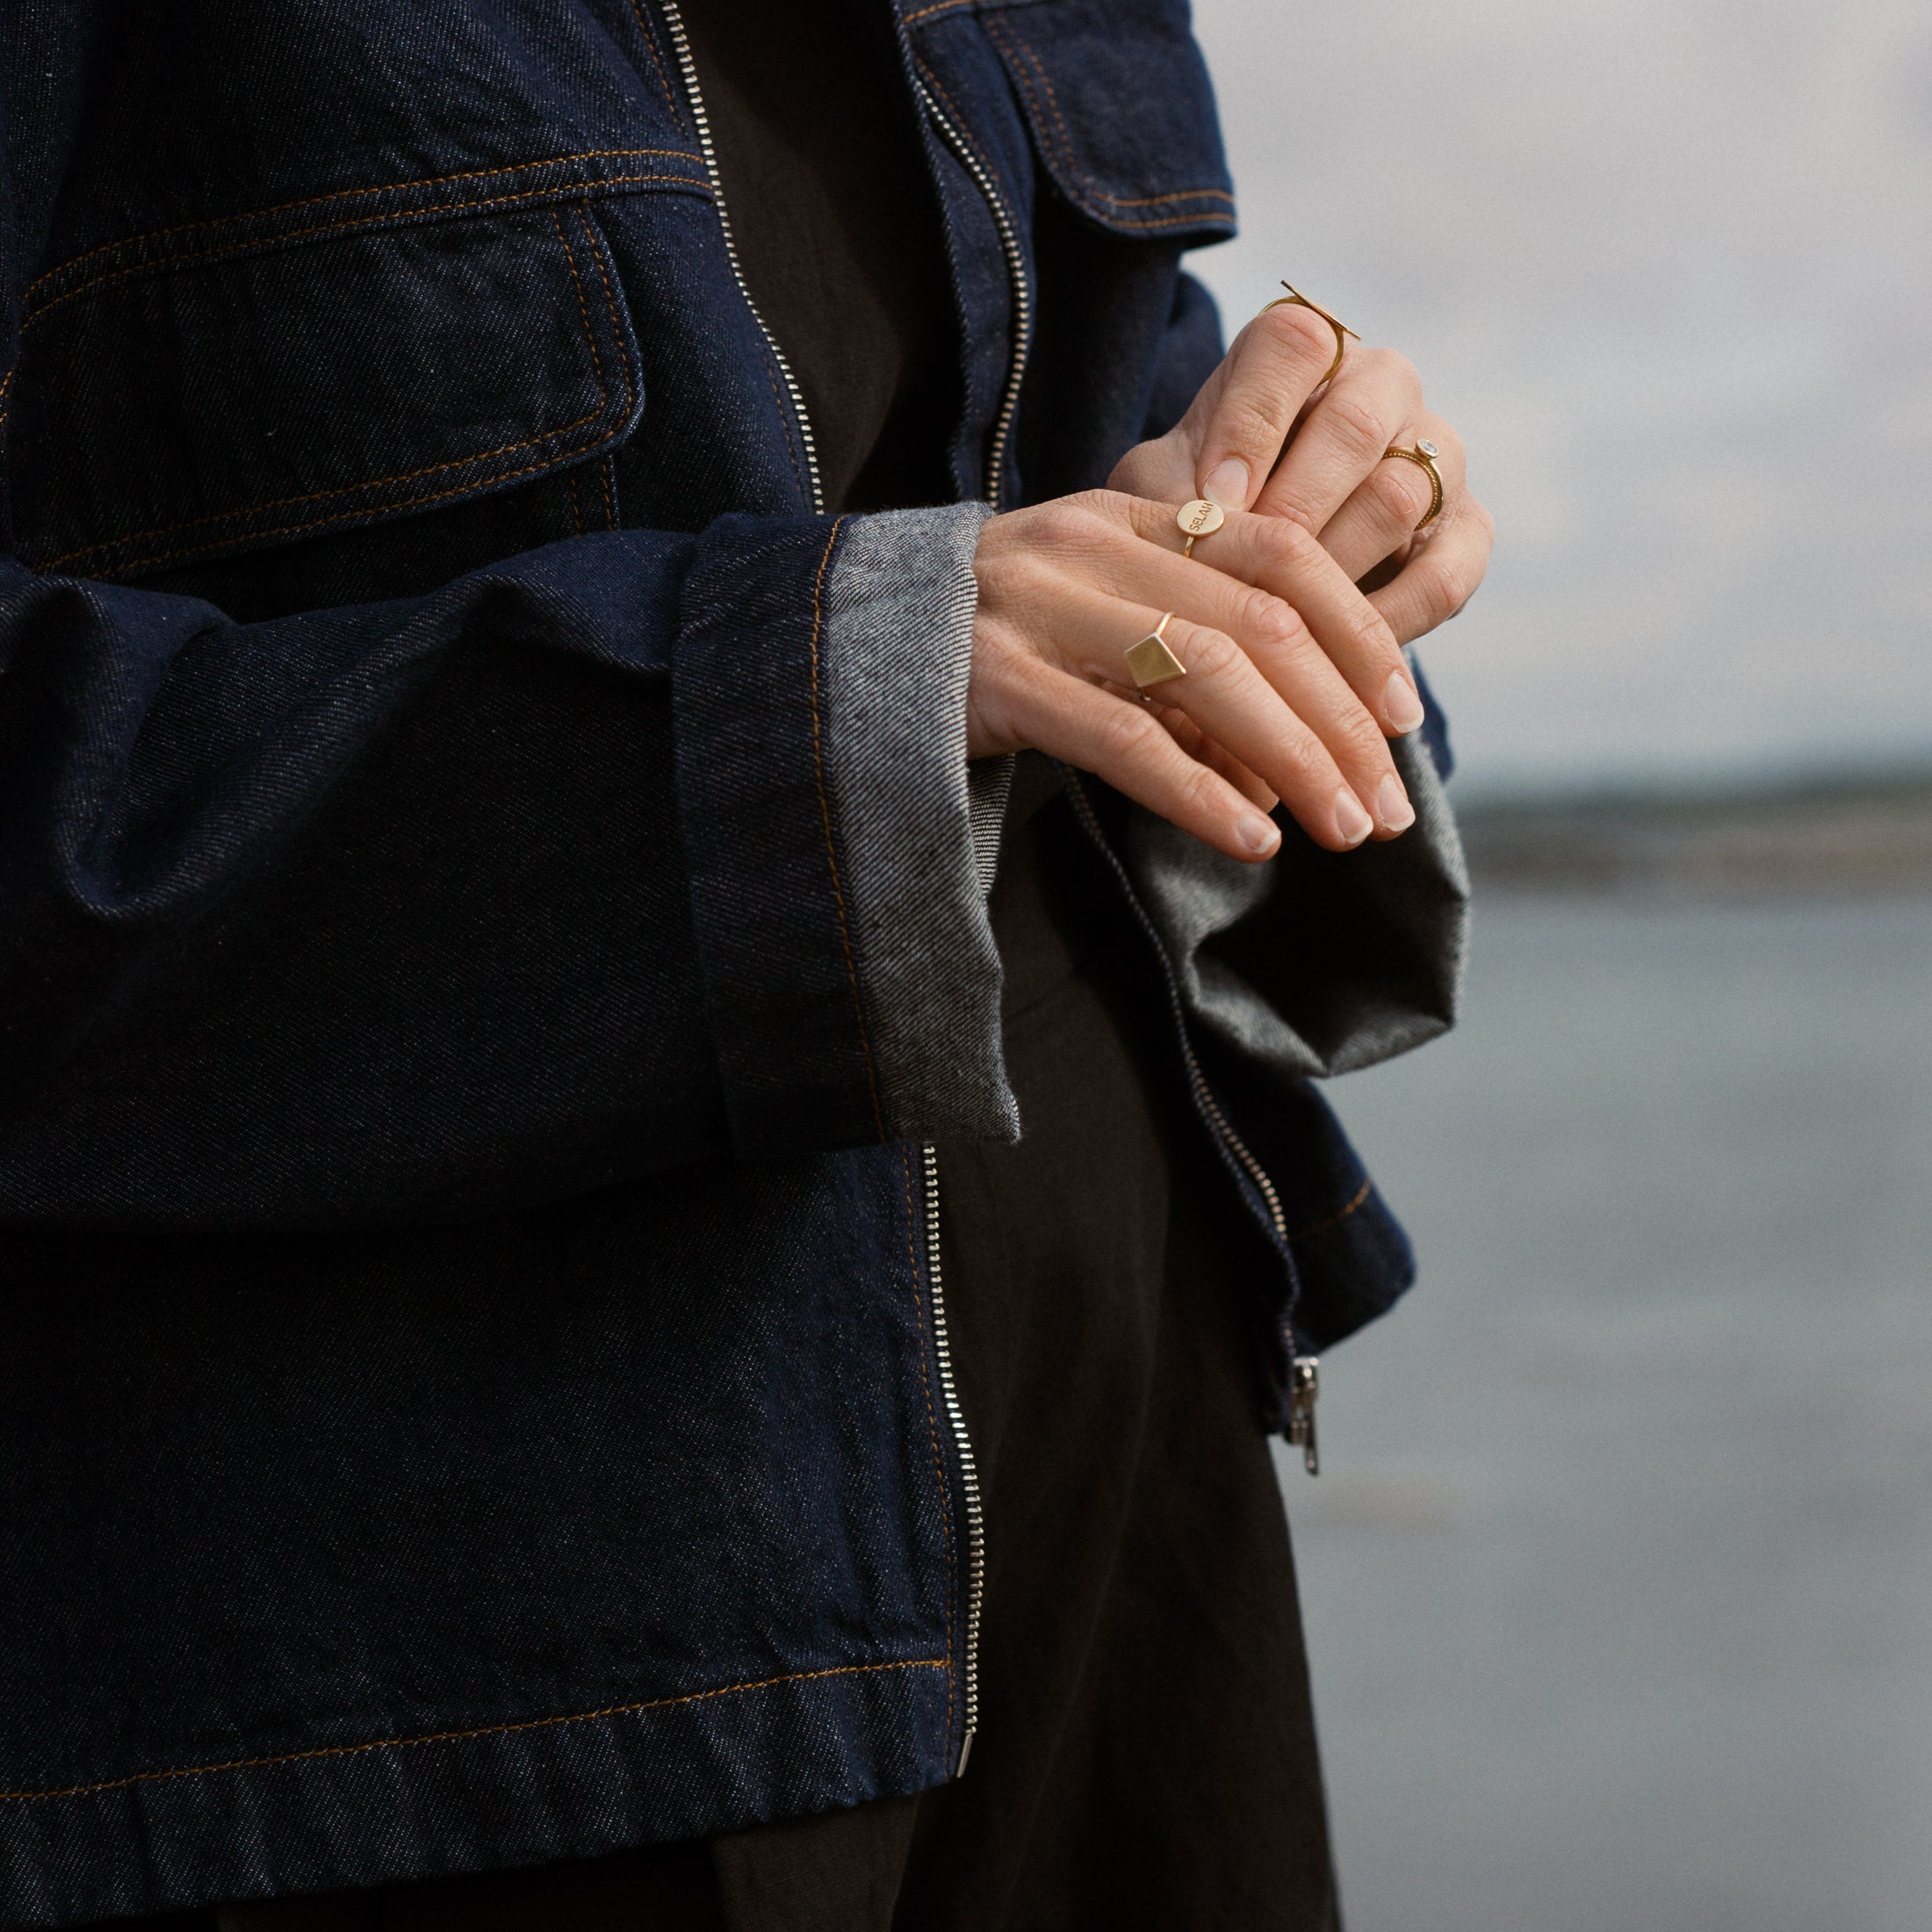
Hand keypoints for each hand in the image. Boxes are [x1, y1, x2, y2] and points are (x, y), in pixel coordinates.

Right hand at [968, 490, 1427, 862]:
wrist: (836, 644)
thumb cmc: (987, 644)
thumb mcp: (1093, 615)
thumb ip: (1182, 649)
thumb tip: (1298, 750)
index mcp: (1129, 513)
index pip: (1278, 553)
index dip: (1356, 632)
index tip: (1403, 716)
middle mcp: (1091, 546)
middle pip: (1261, 622)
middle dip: (1342, 720)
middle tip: (1392, 806)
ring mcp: (1039, 608)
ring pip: (1206, 672)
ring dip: (1294, 757)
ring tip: (1347, 831)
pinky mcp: (995, 680)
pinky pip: (1123, 737)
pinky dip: (1200, 791)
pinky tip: (1254, 840)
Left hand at [1108, 298, 1492, 642]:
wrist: (1256, 573)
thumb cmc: (1200, 511)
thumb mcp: (1162, 491)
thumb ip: (1168, 491)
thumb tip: (1202, 524)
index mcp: (1303, 352)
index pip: (1295, 345)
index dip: (1251, 424)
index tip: (1212, 503)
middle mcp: (1382, 384)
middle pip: (1358, 424)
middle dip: (1295, 507)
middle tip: (1248, 570)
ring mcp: (1438, 453)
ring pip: (1402, 497)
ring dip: (1334, 567)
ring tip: (1279, 619)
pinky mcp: (1467, 530)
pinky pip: (1444, 575)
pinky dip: (1386, 622)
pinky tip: (1330, 653)